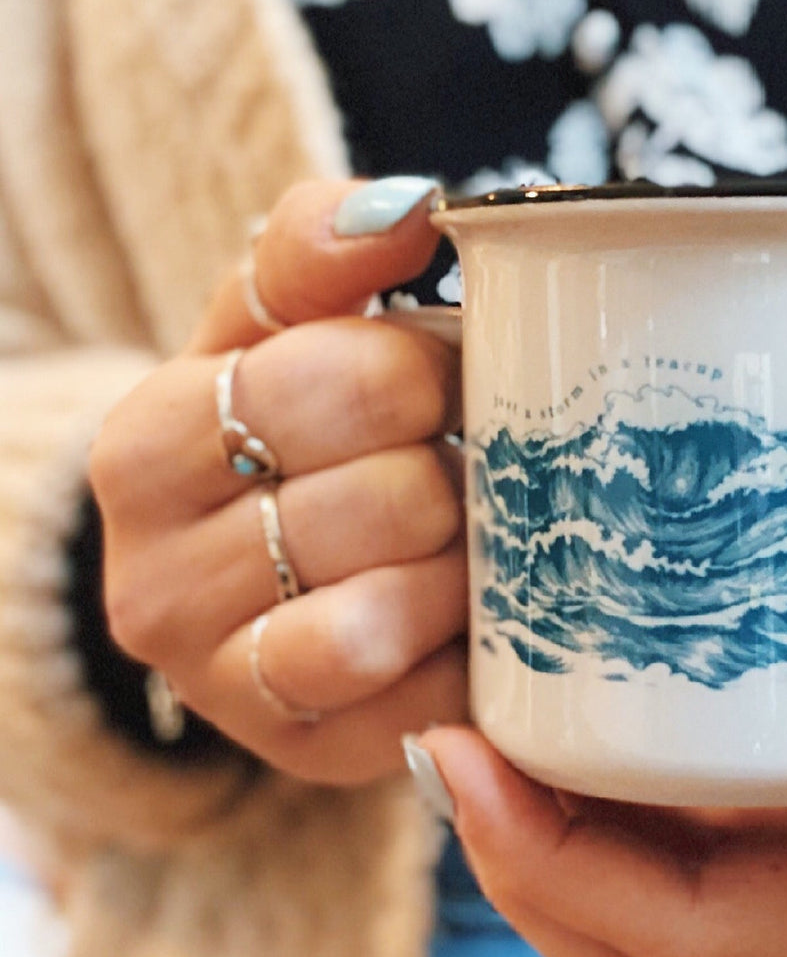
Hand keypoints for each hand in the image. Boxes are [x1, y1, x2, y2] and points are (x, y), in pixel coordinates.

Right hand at [91, 178, 467, 783]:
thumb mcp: (275, 331)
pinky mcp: (306, 750)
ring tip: (470, 535)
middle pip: (375, 498)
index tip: (441, 373)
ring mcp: (222, 681)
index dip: (414, 370)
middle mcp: (155, 580)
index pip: (309, 381)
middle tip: (468, 457)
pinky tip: (472, 613)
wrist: (256, 582)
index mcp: (143, 449)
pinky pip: (415, 702)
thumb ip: (318, 254)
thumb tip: (409, 205)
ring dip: (464, 560)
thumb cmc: (285, 437)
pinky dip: (464, 650)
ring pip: (388, 608)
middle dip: (452, 466)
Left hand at [419, 495, 786, 956]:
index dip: (561, 873)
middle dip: (530, 877)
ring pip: (677, 919)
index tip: (467, 756)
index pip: (704, 944)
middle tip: (452, 745)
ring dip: (562, 852)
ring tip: (490, 737)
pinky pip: (719, 838)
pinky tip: (594, 710)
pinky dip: (628, 799)